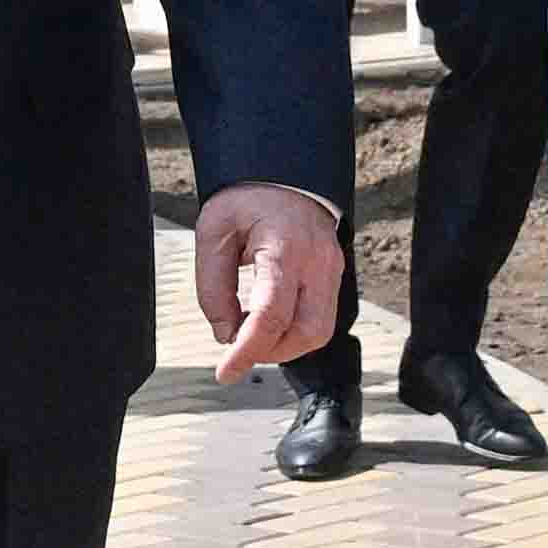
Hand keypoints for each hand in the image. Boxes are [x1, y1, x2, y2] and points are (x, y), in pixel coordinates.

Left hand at [192, 186, 343, 373]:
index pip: (271, 316)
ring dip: (285, 346)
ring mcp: (332, 269)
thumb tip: (226, 335)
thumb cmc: (246, 200)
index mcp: (284, 248)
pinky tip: (270, 322)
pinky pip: (322, 319)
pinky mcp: (334, 275)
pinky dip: (294, 332)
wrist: (282, 174)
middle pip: (307, 332)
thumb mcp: (213, 233)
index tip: (225, 372)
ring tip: (252, 332)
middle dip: (271, 352)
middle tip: (238, 349)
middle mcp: (317, 262)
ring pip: (320, 332)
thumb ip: (213, 287)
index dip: (247, 352)